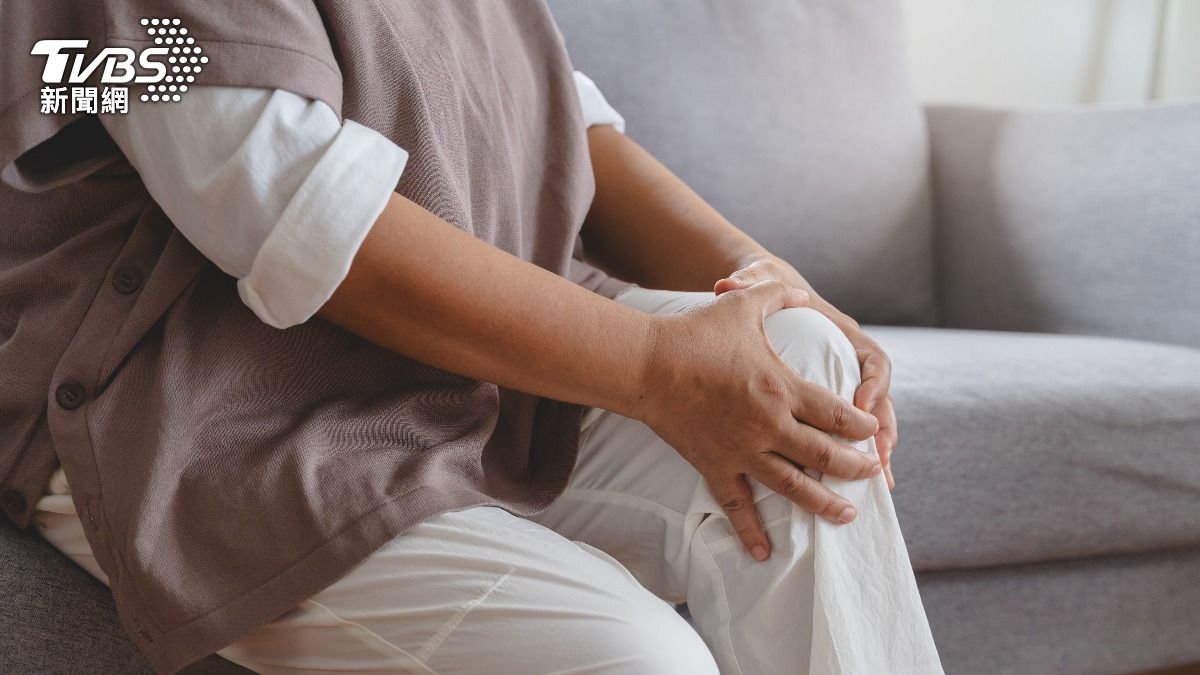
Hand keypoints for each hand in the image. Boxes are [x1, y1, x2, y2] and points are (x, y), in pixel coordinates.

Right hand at [635, 280, 881, 560]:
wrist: (647, 365)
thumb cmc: (696, 333)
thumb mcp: (744, 305)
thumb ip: (779, 295)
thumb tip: (801, 292)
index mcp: (782, 389)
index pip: (838, 414)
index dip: (863, 425)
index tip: (874, 431)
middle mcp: (769, 426)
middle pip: (825, 456)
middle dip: (855, 467)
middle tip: (873, 473)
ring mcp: (743, 451)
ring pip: (793, 487)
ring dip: (823, 503)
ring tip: (847, 515)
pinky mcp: (715, 466)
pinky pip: (737, 505)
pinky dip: (752, 532)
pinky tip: (765, 553)